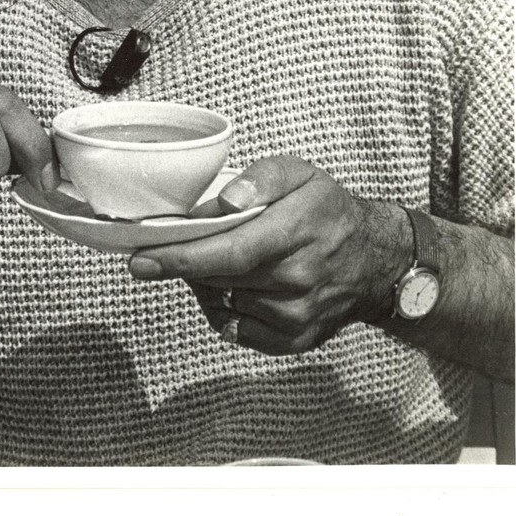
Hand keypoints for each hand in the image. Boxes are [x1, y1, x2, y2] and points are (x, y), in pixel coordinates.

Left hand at [127, 156, 409, 354]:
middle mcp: (297, 281)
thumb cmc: (327, 210)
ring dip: (202, 282)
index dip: (180, 258)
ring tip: (207, 258)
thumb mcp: (299, 174)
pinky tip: (225, 285)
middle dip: (182, 264)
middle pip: (219, 278)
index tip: (140, 259)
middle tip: (159, 248)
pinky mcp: (293, 342)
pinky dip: (219, 306)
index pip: (229, 252)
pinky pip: (235, 329)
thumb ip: (261, 178)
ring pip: (223, 302)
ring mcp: (295, 317)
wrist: (375, 261)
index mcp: (297, 233)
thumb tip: (226, 202)